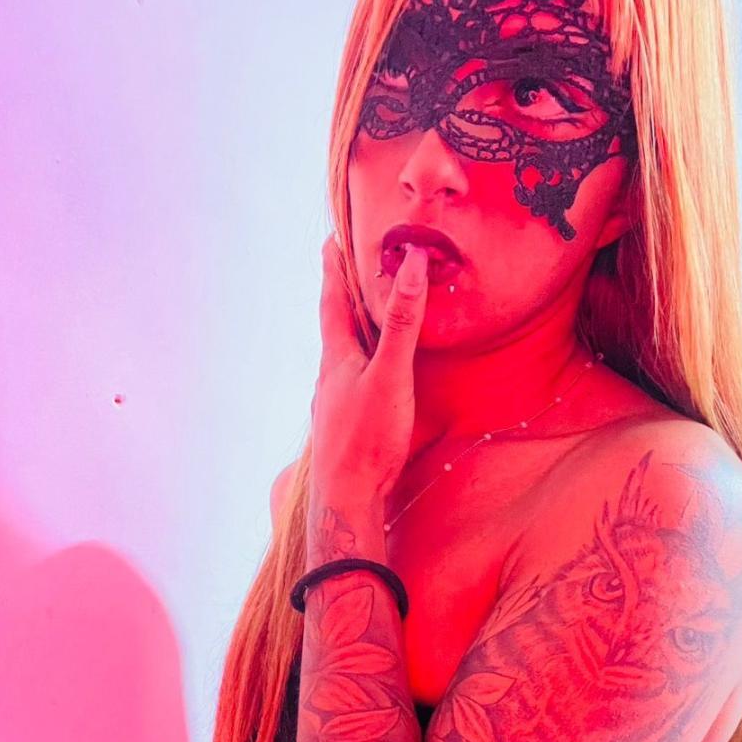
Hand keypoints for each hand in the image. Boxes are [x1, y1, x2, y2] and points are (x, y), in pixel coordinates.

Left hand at [309, 233, 429, 517]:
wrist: (345, 499)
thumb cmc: (366, 438)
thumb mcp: (392, 375)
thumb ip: (404, 324)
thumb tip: (411, 267)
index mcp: (337, 357)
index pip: (333, 301)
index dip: (334, 270)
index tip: (331, 242)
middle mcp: (330, 377)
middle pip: (337, 326)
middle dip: (344, 295)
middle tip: (349, 270)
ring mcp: (335, 403)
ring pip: (344, 357)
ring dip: (354, 333)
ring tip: (363, 318)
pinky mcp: (346, 427)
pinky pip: (353, 382)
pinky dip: (362, 365)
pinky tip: (370, 379)